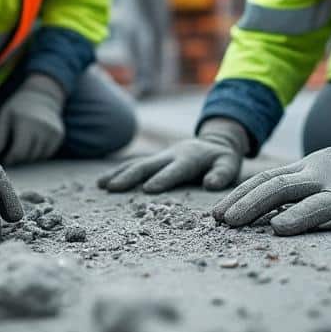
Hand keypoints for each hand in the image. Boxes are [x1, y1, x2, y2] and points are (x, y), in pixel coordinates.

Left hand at [0, 74, 65, 164]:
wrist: (41, 96)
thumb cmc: (18, 107)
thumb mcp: (4, 117)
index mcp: (26, 122)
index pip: (18, 151)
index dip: (10, 158)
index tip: (5, 158)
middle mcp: (42, 127)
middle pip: (29, 156)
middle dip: (18, 158)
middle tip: (12, 154)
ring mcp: (53, 131)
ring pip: (39, 157)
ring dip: (29, 157)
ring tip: (22, 147)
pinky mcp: (59, 135)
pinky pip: (48, 153)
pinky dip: (39, 153)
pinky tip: (33, 144)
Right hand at [97, 117, 248, 192]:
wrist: (214, 142)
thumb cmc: (222, 158)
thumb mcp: (229, 164)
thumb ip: (222, 174)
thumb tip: (210, 184)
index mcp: (189, 158)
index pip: (174, 170)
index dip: (162, 178)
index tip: (147, 189)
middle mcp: (170, 156)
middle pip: (147, 165)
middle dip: (130, 176)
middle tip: (112, 188)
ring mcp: (160, 157)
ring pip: (136, 164)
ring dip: (119, 174)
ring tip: (101, 185)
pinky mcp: (154, 160)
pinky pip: (134, 165)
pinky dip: (118, 172)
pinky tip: (103, 182)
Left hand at [212, 110, 330, 235]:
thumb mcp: (321, 172)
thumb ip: (296, 188)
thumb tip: (264, 213)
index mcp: (305, 166)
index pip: (263, 179)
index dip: (238, 195)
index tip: (216, 212)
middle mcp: (315, 174)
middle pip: (272, 185)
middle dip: (244, 203)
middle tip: (221, 220)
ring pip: (296, 196)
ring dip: (269, 211)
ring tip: (247, 225)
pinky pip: (328, 212)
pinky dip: (304, 219)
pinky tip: (285, 228)